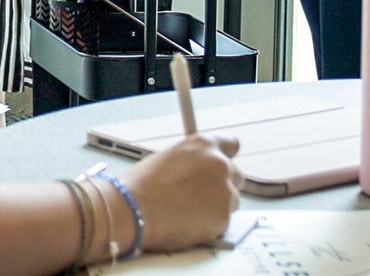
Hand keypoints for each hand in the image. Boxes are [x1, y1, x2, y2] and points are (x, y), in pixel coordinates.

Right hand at [120, 133, 242, 253]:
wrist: (133, 210)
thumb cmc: (141, 185)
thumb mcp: (168, 158)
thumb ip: (192, 161)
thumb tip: (199, 172)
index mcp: (204, 145)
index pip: (231, 145)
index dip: (226, 157)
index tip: (223, 166)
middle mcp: (220, 164)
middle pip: (236, 176)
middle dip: (221, 186)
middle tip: (200, 196)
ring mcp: (225, 192)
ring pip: (231, 201)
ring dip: (216, 206)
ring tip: (188, 211)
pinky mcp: (223, 218)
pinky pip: (223, 222)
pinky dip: (210, 225)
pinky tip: (187, 223)